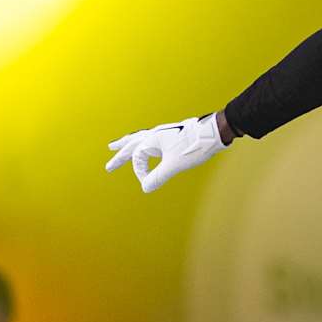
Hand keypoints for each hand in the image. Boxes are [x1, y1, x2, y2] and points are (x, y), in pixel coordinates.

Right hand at [104, 114, 227, 191]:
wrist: (213, 132)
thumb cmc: (194, 147)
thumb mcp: (175, 165)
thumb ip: (159, 176)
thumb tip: (145, 188)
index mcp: (153, 139)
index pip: (138, 157)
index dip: (140, 172)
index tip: (148, 182)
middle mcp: (155, 134)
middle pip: (132, 143)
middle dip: (120, 154)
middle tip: (108, 162)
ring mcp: (163, 133)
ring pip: (139, 138)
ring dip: (128, 143)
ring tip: (117, 145)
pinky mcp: (171, 134)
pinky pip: (149, 138)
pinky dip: (142, 142)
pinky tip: (146, 147)